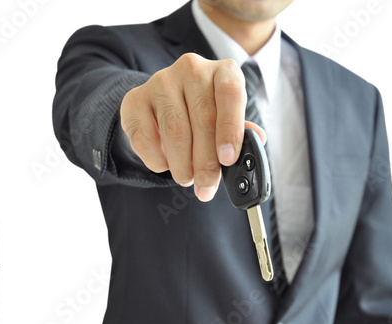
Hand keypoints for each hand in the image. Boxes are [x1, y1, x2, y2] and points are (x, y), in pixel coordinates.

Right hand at [120, 53, 266, 201]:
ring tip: (188, 178)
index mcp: (223, 71)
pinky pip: (145, 137)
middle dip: (206, 161)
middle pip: (202, 118)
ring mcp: (161, 81)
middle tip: (207, 187)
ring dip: (182, 164)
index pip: (230, 93)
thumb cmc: (205, 114)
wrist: (164, 105)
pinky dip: (157, 159)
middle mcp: (192, 68)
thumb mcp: (229, 118)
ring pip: (174, 130)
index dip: (230, 128)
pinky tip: (166, 165)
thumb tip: (257, 139)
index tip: (228, 159)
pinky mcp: (134, 99)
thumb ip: (242, 130)